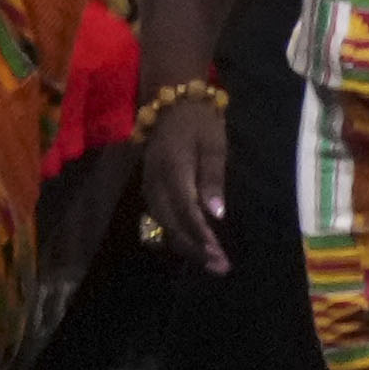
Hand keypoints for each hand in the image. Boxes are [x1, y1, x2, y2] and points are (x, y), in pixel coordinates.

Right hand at [140, 98, 228, 274]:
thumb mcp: (213, 144)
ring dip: (186, 246)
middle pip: (172, 224)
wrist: (171, 102)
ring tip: (209, 263)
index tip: (218, 254)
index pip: (186, 211)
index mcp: (173, 170)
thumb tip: (216, 214)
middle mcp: (156, 182)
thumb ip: (213, 178)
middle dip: (195, 249)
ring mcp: (150, 186)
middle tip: (219, 267)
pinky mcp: (150, 188)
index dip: (201, 235)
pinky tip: (191, 246)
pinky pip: (159, 218)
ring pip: (163, 224)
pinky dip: (176, 235)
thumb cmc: (199, 122)